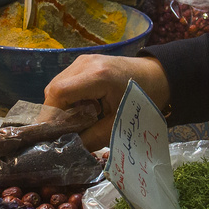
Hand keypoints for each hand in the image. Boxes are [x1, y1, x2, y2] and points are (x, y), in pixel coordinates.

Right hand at [44, 54, 170, 147]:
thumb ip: (93, 137)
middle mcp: (86, 63)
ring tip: (76, 119)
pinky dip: (67, 97)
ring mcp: (84, 60)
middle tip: (64, 131)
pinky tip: (82, 107)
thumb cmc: (143, 100)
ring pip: (57, 84)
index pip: (60, 92)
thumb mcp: (119, 123)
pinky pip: (66, 81)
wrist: (157, 76)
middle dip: (55, 112)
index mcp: (98, 76)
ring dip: (60, 104)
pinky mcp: (84, 62)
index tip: (52, 134)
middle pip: (54, 87)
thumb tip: (70, 149)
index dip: (51, 114)